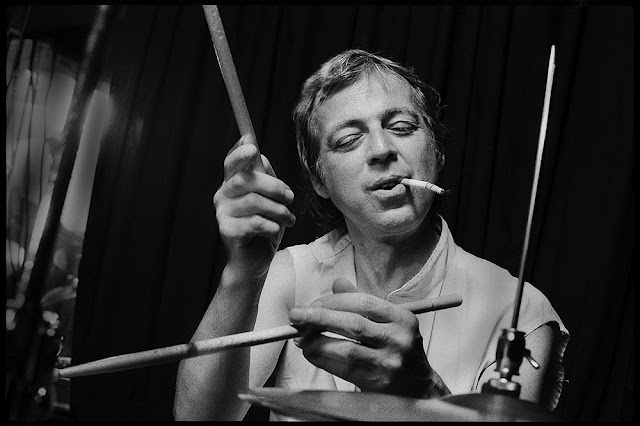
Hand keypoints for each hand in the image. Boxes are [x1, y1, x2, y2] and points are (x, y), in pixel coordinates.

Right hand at [213, 135, 295, 278]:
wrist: (255, 262)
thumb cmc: (263, 228)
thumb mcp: (269, 200)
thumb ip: (265, 178)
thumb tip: (261, 157)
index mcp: (232, 184)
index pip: (231, 163)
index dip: (240, 152)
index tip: (252, 145)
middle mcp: (223, 196)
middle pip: (245, 179)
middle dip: (274, 186)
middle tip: (290, 197)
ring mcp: (223, 214)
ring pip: (255, 202)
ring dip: (279, 211)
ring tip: (288, 219)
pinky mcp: (228, 232)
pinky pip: (256, 222)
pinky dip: (273, 227)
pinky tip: (276, 231)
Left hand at [289, 278, 448, 397]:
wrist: (420, 390)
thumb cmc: (398, 350)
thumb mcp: (389, 322)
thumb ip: (363, 302)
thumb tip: (337, 284)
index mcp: (402, 318)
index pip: (363, 301)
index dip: (334, 301)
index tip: (313, 304)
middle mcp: (398, 339)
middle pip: (353, 323)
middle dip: (319, 317)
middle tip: (296, 316)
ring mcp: (389, 362)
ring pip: (346, 348)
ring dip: (317, 341)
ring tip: (300, 337)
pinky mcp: (379, 383)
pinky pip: (344, 369)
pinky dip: (323, 359)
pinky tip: (311, 353)